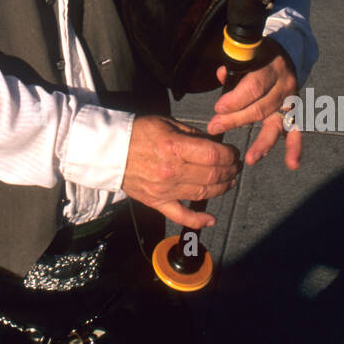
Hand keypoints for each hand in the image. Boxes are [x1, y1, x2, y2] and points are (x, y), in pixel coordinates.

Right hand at [122, 115, 240, 229]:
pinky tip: (211, 219)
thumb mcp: (167, 123)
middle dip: (229, 171)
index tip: (233, 153)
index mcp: (174, 148)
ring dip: (222, 189)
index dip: (229, 155)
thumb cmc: (138, 133)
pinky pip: (181, 216)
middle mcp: (172, 171)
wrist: (109, 150)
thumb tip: (213, 143)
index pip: (214, 155)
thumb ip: (192, 135)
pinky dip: (198, 220)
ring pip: (203, 194)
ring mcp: (165, 190)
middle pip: (212, 175)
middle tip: (234, 166)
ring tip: (228, 182)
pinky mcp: (157, 202)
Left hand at [207, 38, 300, 169]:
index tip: (218, 108)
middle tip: (214, 127)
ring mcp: (290, 100)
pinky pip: (296, 132)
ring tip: (250, 158)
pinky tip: (292, 163)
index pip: (254, 86)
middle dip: (236, 120)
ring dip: (262, 143)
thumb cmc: (256, 57)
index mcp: (270, 66)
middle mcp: (284, 84)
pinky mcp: (294, 112)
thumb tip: (222, 75)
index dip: (236, 99)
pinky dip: (295, 148)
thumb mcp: (245, 54)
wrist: (283, 54)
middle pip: (261, 108)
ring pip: (276, 124)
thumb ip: (234, 66)